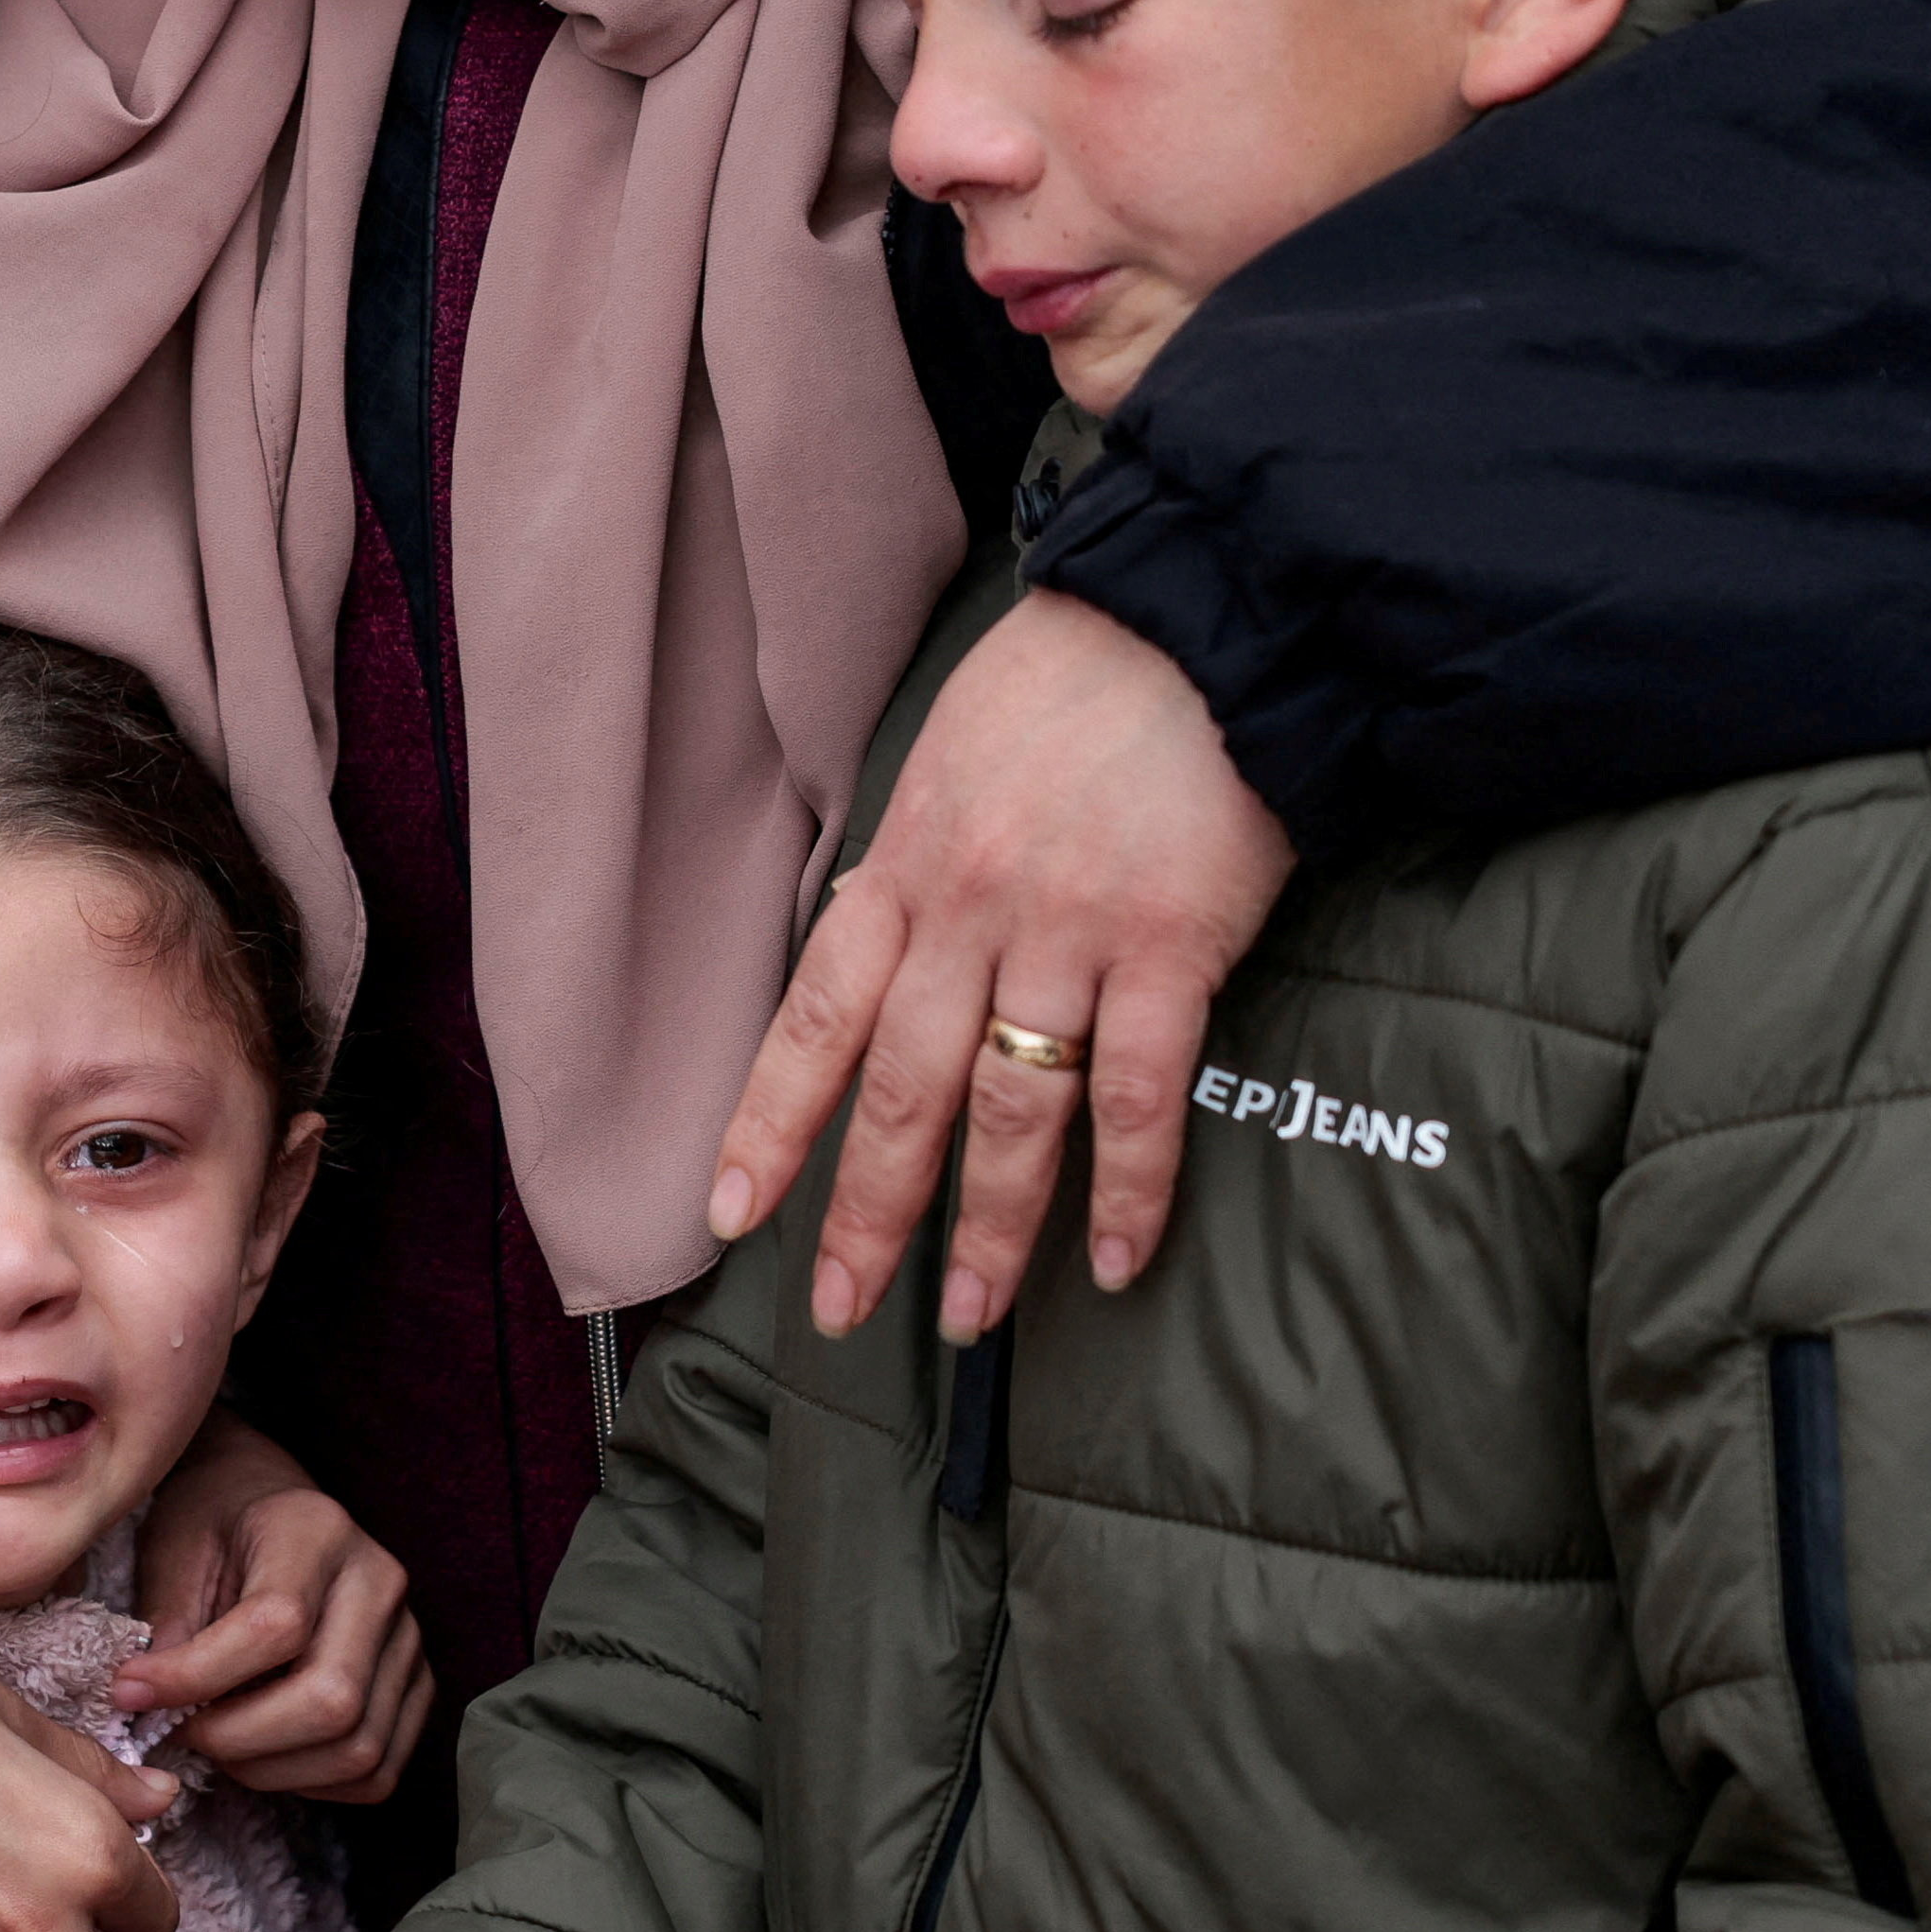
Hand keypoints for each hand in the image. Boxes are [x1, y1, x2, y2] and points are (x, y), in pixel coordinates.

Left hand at [118, 1410, 430, 1802]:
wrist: (269, 1507)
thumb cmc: (213, 1527)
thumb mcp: (173, 1551)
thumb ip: (166, 1629)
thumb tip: (147, 1708)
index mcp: (316, 1529)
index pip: (277, 1625)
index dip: (197, 1676)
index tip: (131, 1692)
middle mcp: (379, 1581)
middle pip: (332, 1699)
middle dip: (238, 1739)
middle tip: (180, 1729)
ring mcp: (407, 1639)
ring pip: (358, 1748)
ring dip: (271, 1770)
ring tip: (217, 1740)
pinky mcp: (415, 1687)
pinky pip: (376, 1772)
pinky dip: (311, 1783)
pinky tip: (263, 1753)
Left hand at [712, 589, 1290, 1337]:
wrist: (1202, 617)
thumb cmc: (1078, 684)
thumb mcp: (953, 759)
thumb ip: (918, 867)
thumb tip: (880, 946)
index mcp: (907, 867)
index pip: (813, 1017)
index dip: (767, 1124)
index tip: (728, 1213)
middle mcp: (968, 911)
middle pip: (896, 1089)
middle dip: (864, 1214)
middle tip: (839, 1308)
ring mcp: (1066, 933)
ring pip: (1008, 1109)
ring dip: (989, 1226)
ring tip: (970, 1314)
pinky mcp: (1168, 945)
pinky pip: (1137, 1092)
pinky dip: (1131, 1186)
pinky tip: (1120, 1258)